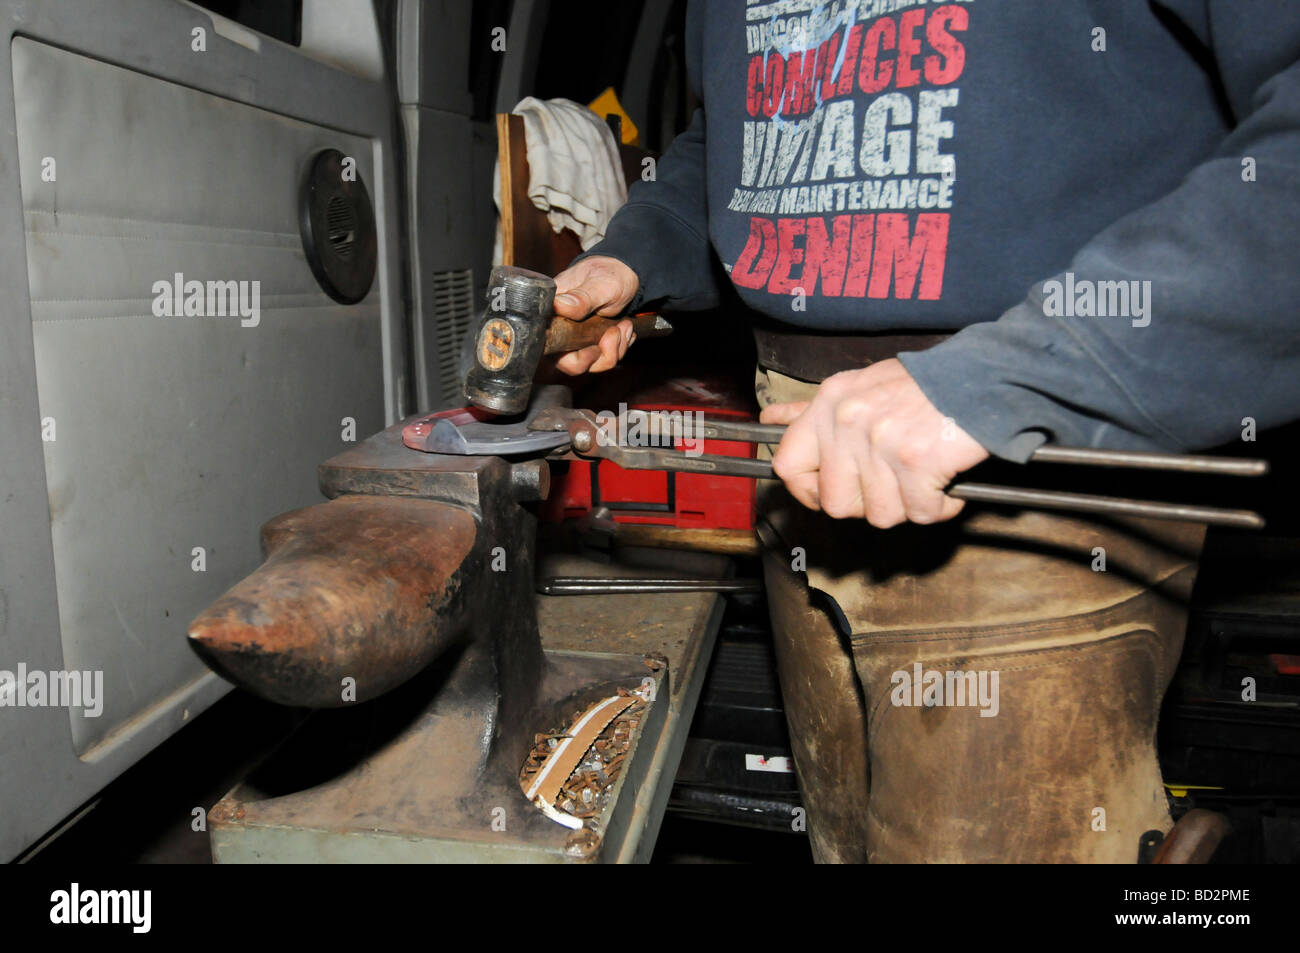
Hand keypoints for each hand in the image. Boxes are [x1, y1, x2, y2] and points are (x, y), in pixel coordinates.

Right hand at [551, 256, 639, 374]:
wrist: (625, 275)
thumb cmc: (609, 273)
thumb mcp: (600, 283)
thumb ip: (581, 297)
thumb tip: (558, 306)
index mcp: (552, 312)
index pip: (548, 345)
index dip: (571, 354)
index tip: (594, 347)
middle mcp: (559, 329)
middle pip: (570, 363)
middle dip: (600, 355)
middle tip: (615, 332)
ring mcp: (575, 339)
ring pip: (591, 364)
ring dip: (614, 349)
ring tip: (624, 326)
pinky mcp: (590, 344)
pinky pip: (603, 359)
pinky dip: (619, 348)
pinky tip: (624, 329)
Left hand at [760, 359, 989, 527]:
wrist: (983, 377)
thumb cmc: (924, 385)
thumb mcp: (858, 386)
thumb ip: (814, 411)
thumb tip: (770, 420)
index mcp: (829, 404)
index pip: (787, 465)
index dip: (806, 491)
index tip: (827, 494)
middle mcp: (848, 422)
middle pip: (836, 503)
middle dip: (868, 503)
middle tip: (893, 483)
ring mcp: (880, 443)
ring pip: (881, 515)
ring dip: (908, 505)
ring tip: (923, 475)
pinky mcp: (916, 462)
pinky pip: (921, 513)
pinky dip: (940, 506)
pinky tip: (945, 479)